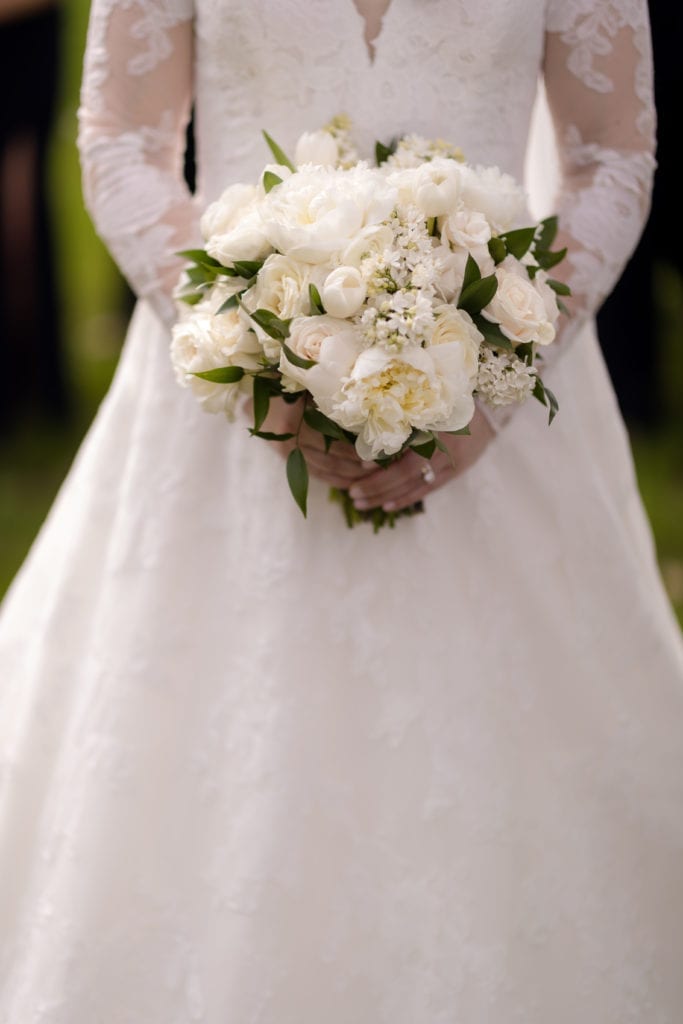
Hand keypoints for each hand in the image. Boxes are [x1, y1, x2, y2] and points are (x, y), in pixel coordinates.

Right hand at [257, 395, 371, 489]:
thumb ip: (329, 396)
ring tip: (371, 477)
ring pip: (325, 469)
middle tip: (381, 468)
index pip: (334, 440)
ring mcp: (287, 450)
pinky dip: (335, 479)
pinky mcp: (285, 458)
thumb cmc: (286, 384)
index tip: (378, 454)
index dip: (356, 450)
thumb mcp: (306, 386)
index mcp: (296, 419)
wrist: (254, 395)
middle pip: (331, 458)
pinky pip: (315, 473)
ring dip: (349, 475)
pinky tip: (351, 482)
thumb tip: (368, 409)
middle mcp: (290, 438)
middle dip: (357, 466)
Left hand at [347, 404, 495, 511]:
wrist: (488, 410)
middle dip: (377, 485)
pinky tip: (388, 506)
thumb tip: (366, 429)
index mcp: (433, 424)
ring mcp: (450, 461)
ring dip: (386, 496)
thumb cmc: (449, 401)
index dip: (382, 462)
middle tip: (353, 494)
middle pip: (405, 472)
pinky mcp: (455, 471)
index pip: (404, 449)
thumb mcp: (428, 403)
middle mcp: (442, 446)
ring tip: (361, 503)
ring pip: (414, 485)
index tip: (358, 469)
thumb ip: (403, 416)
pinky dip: (406, 498)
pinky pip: (427, 489)